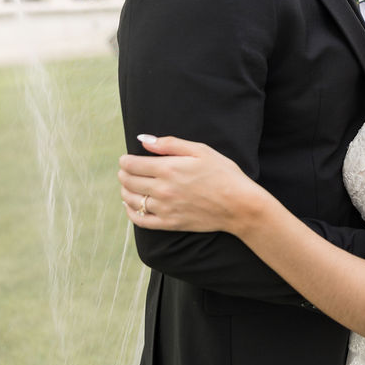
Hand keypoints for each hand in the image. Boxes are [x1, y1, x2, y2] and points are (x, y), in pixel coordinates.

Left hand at [118, 135, 263, 233]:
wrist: (239, 205)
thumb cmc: (224, 174)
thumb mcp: (201, 151)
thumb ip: (170, 144)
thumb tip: (144, 140)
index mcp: (169, 169)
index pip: (132, 164)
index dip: (125, 160)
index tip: (127, 158)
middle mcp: (163, 189)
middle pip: (128, 181)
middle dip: (124, 173)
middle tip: (127, 170)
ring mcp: (164, 209)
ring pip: (131, 200)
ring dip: (125, 190)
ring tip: (129, 185)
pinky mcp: (169, 224)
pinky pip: (140, 220)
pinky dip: (131, 212)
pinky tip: (132, 205)